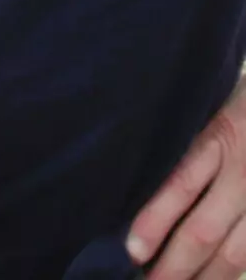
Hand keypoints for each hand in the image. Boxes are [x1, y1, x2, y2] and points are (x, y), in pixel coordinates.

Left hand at [127, 79, 245, 277]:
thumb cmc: (242, 103)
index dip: (155, 219)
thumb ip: (184, 140)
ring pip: (234, 255)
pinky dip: (232, 274)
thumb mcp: (210, 107)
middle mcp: (244, 173)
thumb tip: (138, 175)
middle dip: (173, 266)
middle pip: (204, 230)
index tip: (132, 249)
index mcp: (221, 138)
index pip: (182, 183)